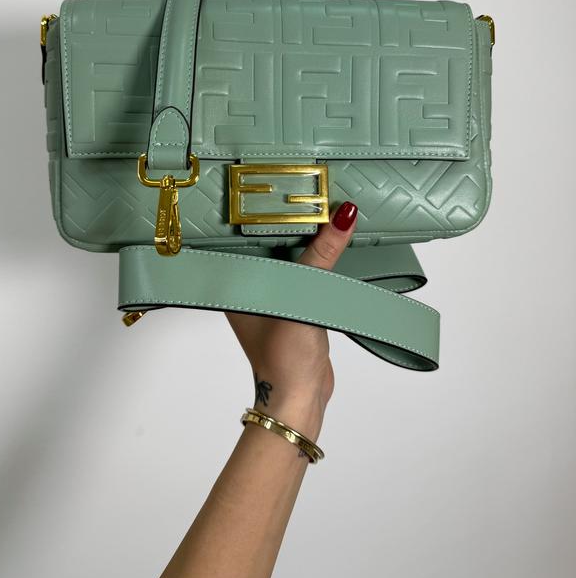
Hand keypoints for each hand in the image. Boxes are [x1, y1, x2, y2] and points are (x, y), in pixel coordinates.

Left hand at [224, 201, 357, 424]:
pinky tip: (333, 240)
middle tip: (308, 183)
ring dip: (308, 238)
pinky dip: (320, 258)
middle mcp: (250, 285)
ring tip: (324, 205)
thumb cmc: (283, 354)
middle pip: (269, 241)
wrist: (302, 396)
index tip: (273, 181)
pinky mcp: (297, 304)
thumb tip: (343, 215)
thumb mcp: (301, 295)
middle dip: (288, 218)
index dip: (256, 208)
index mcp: (235, 281)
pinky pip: (308, 271)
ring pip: (291, 255)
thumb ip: (320, 255)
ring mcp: (274, 295)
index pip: (242, 233)